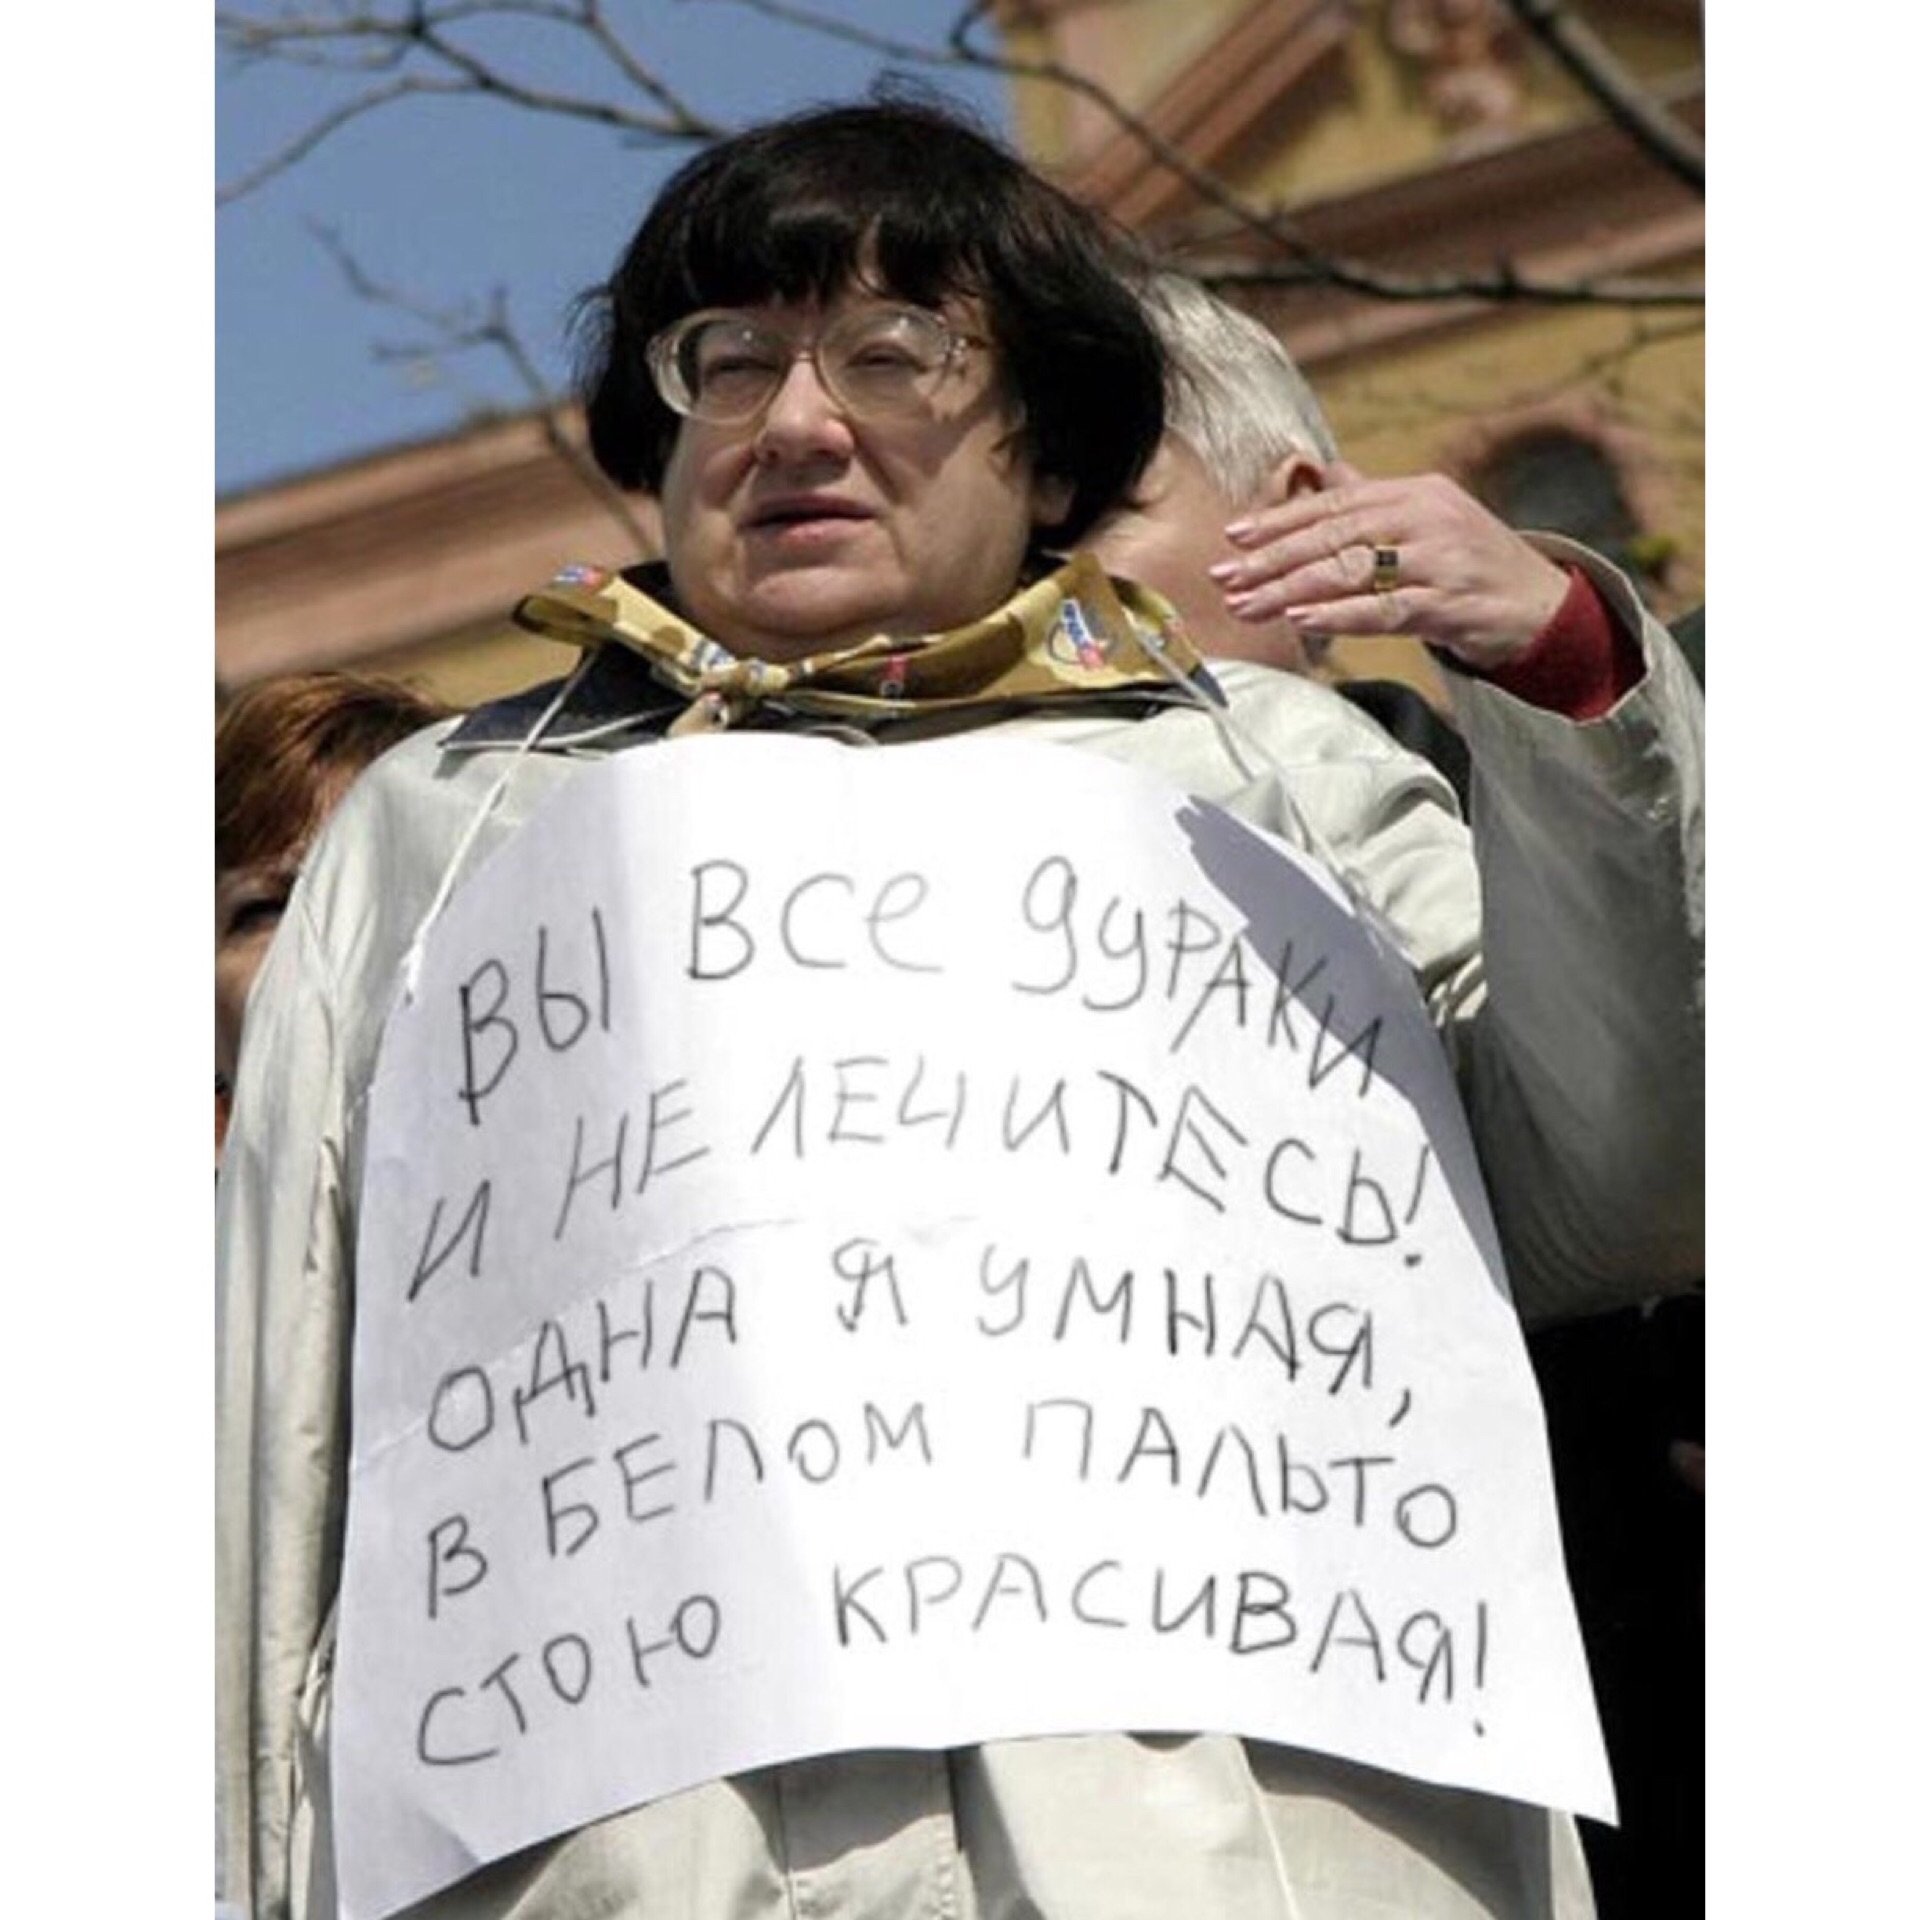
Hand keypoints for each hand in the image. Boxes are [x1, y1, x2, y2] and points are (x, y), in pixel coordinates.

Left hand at [1206, 461, 1571, 671]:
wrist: (1541, 604)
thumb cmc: (1473, 564)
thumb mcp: (1427, 520)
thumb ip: (1373, 501)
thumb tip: (1324, 475)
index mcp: (1414, 493)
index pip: (1334, 504)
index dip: (1280, 520)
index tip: (1234, 535)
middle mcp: (1426, 519)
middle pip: (1334, 536)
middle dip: (1271, 558)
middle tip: (1224, 575)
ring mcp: (1439, 561)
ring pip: (1351, 572)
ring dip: (1291, 590)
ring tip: (1247, 603)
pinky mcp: (1448, 604)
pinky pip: (1384, 610)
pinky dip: (1340, 615)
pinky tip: (1302, 619)